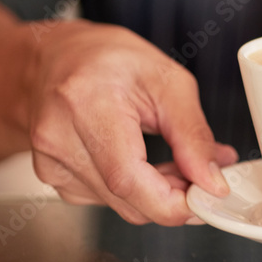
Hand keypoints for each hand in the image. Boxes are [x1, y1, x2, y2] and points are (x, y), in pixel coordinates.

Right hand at [27, 20, 236, 224]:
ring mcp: (49, 160)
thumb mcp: (167, 81)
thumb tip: (212, 181)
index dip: (171, 201)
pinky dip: (133, 191)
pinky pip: (104, 200)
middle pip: (125, 198)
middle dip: (173, 196)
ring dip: (155, 193)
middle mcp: (58, 135)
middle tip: (200, 175)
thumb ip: (193, 135)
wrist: (58, 57)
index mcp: (86, 102)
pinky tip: (141, 163)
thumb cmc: (109, 59)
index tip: (206, 197)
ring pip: (119, 205)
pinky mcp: (51, 177)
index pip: (127, 178)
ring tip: (172, 160)